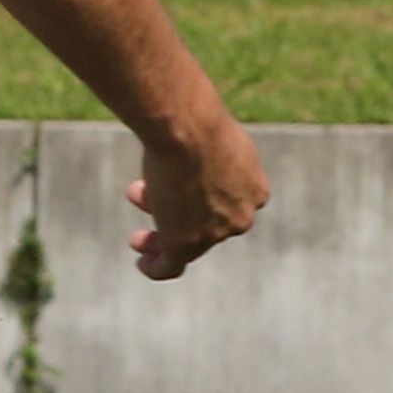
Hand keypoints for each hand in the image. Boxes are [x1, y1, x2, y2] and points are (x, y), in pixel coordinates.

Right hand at [128, 112, 267, 280]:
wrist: (188, 131)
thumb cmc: (198, 124)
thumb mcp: (215, 136)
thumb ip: (209, 150)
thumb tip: (192, 143)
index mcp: (255, 191)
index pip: (229, 203)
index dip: (202, 196)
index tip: (180, 189)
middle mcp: (241, 216)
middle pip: (206, 223)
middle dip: (178, 214)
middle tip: (155, 208)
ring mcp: (214, 233)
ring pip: (187, 245)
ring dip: (161, 241)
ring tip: (138, 237)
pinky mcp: (186, 244)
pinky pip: (172, 266)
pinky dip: (157, 268)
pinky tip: (143, 263)